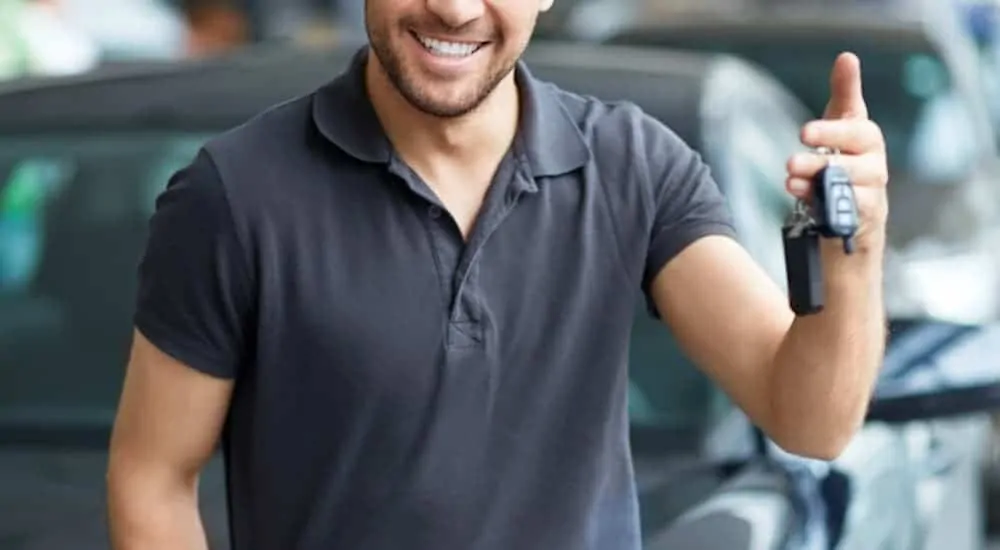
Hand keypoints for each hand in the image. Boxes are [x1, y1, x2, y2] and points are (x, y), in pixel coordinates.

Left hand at [785, 52, 888, 251]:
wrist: (855, 213)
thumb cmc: (847, 159)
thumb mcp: (843, 124)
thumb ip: (844, 93)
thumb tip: (846, 57)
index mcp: (867, 139)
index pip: (856, 130)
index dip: (832, 130)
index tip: (803, 132)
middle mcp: (873, 166)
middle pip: (851, 163)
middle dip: (819, 162)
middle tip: (790, 161)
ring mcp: (870, 194)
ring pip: (846, 189)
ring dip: (816, 184)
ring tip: (789, 179)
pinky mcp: (861, 219)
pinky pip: (843, 213)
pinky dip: (822, 206)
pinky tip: (801, 198)